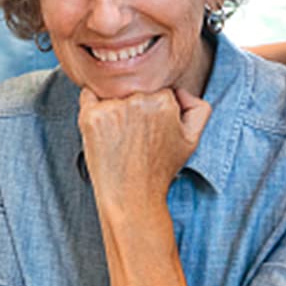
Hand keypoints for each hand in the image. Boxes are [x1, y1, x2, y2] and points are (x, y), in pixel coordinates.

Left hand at [78, 86, 209, 207]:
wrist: (132, 197)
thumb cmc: (160, 169)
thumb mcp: (191, 139)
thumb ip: (197, 108)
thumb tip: (179, 90)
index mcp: (164, 101)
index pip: (155, 89)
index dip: (150, 110)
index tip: (147, 130)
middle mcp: (139, 100)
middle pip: (132, 88)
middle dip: (131, 106)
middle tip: (132, 136)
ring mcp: (113, 108)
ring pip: (111, 92)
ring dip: (111, 107)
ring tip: (117, 137)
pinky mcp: (91, 117)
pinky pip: (88, 95)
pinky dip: (91, 106)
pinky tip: (100, 130)